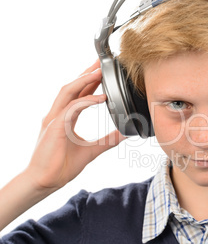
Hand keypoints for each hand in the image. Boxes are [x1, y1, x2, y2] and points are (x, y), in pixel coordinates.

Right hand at [25, 60, 125, 190]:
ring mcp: (55, 119)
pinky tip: (100, 98)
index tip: (102, 71)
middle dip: (87, 73)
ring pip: (68, 92)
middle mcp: (58, 114)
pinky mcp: (55, 127)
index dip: (89, 81)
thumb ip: (108, 140)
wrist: (45, 182)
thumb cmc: (61, 166)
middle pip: (72, 86)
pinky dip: (86, 101)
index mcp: (65, 118)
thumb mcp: (92, 150)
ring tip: (100, 72)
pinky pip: (71, 109)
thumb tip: (126, 133)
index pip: (78, 93)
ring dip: (84, 80)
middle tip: (102, 61)